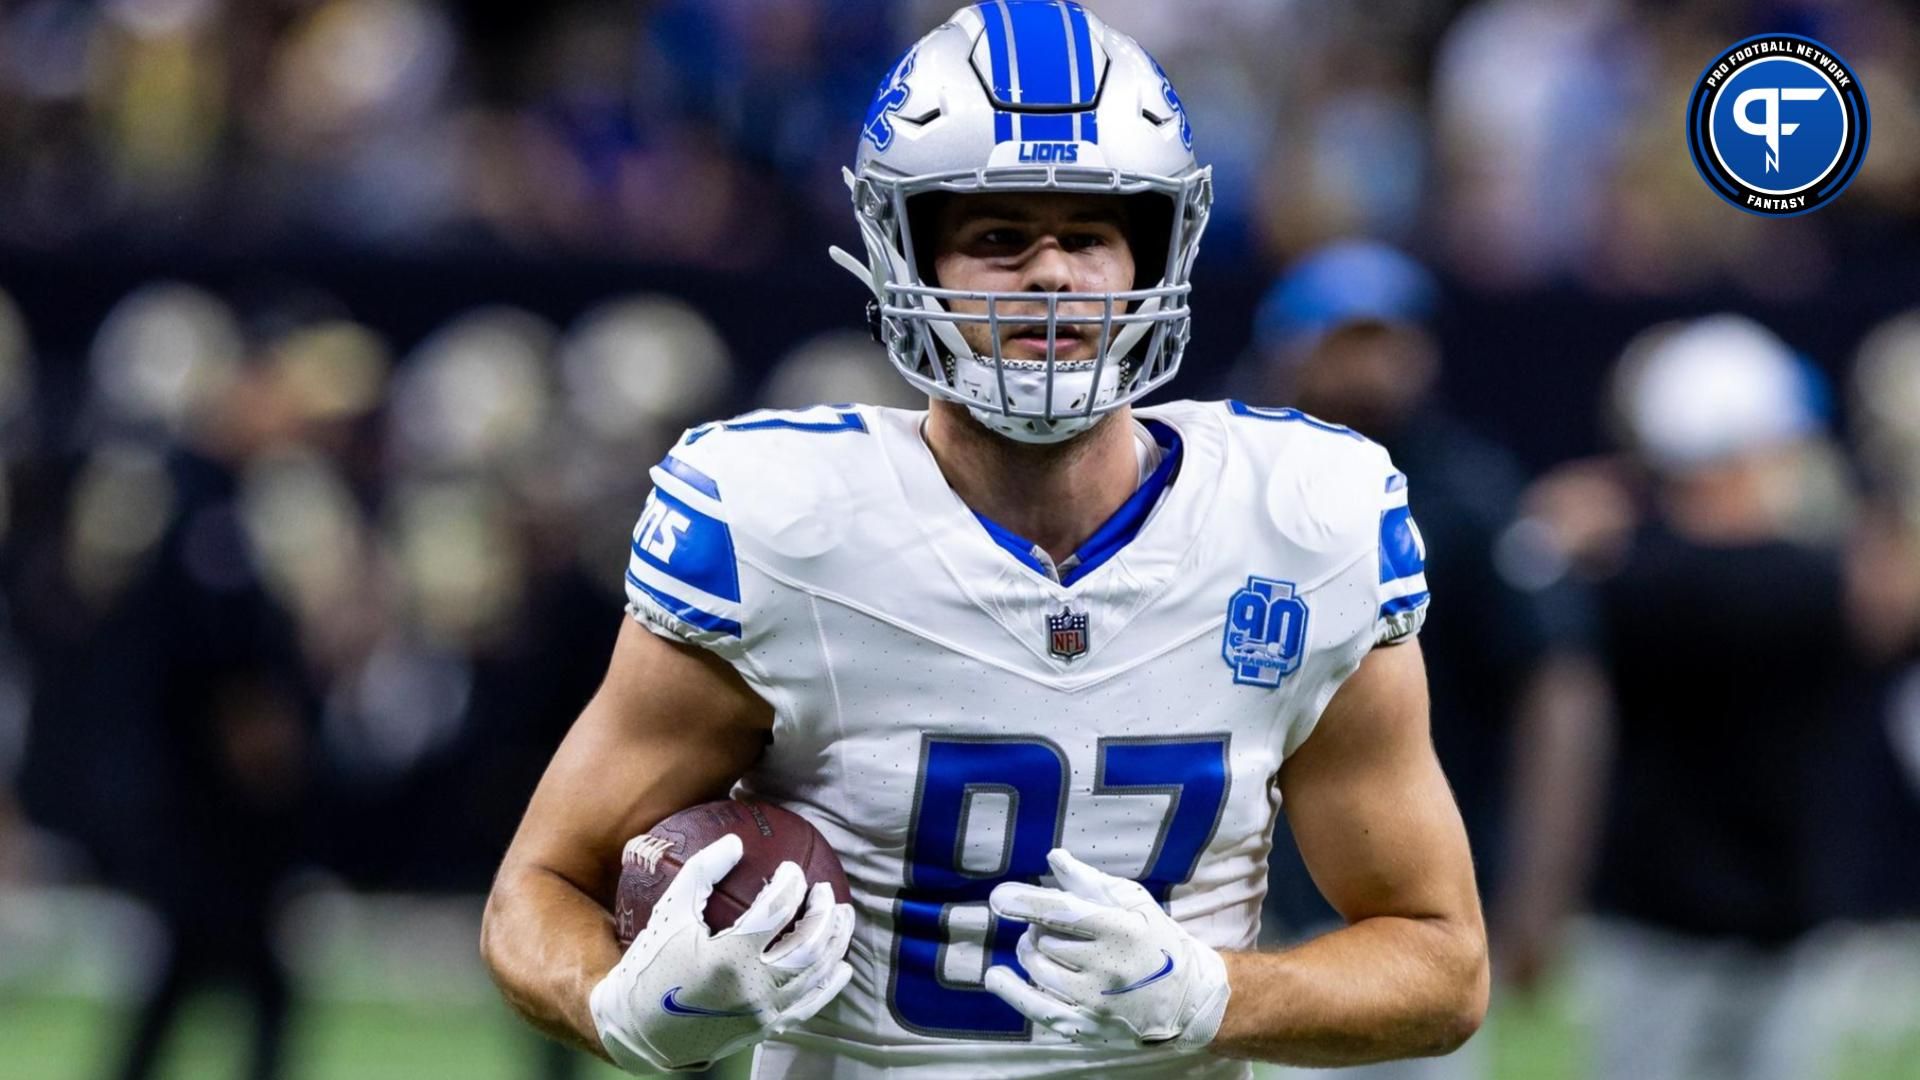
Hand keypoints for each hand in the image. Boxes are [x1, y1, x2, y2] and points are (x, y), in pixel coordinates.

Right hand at [589, 833, 854, 1072]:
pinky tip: (841, 965)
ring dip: (836, 941)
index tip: (791, 870)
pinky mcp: (766, 1029)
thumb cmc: (653, 964)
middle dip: (823, 912)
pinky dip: (831, 984)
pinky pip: (809, 1006)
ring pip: (816, 975)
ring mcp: (763, 1013)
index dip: (790, 885)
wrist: (640, 1027)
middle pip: (808, 945)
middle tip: (824, 890)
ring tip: (842, 915)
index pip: (776, 912)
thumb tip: (736, 841)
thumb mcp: (669, 913)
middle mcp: (752, 989)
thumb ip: (701, 872)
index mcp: (727, 958)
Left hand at [984, 849, 1228, 1051]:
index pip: (1062, 912)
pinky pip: (1035, 1007)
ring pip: (1036, 968)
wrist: (1188, 999)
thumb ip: (1090, 880)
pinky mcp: (1086, 1027)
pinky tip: (997, 977)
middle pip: (1044, 940)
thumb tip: (1054, 857)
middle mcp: (1107, 967)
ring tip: (1049, 949)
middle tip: (1056, 928)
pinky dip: (1011, 990)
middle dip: (1040, 928)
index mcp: (1121, 930)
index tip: (999, 897)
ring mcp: (1095, 1001)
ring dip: (1032, 954)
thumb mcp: (1134, 903)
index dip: (1025, 902)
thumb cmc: (1157, 941)